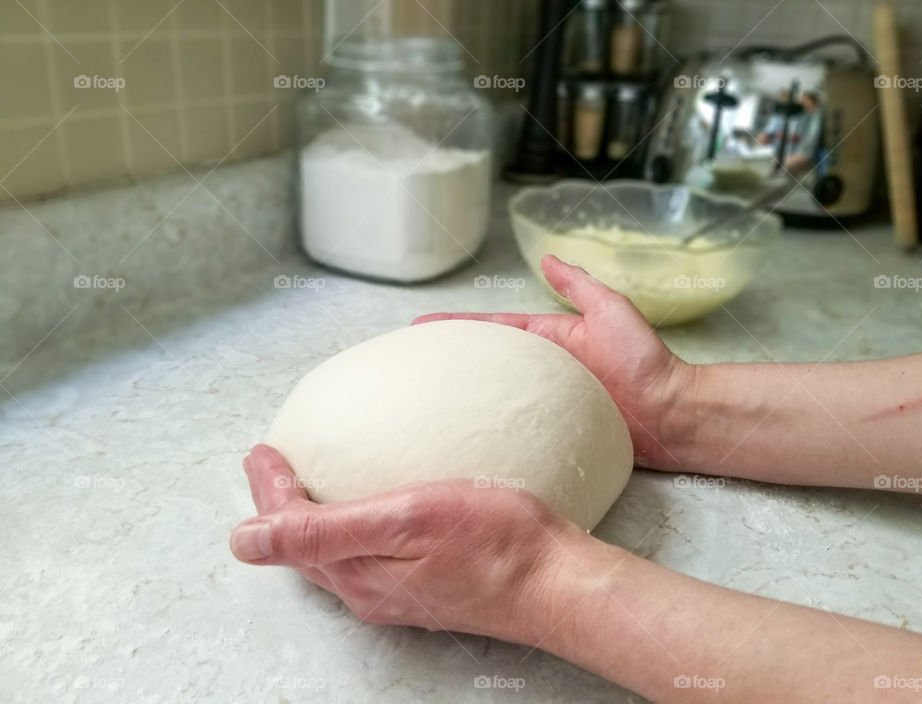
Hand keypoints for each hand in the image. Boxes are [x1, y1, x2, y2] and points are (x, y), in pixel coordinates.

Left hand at [230, 444, 590, 640]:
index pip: (289, 529)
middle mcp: (369, 589)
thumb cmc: (491, 541)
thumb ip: (321, 532)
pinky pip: (366, 555)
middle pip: (305, 545)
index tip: (260, 452)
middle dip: (280, 507)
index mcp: (355, 573)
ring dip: (310, 518)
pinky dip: (347, 527)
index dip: (268, 490)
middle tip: (272, 468)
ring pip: (334, 553)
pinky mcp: (425, 584)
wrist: (554, 580)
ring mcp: (397, 591)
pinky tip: (366, 511)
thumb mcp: (401, 522)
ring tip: (306, 486)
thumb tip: (246, 541)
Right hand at [414, 255, 694, 467]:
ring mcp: (546, 403)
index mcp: (552, 340)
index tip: (421, 328)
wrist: (672, 414)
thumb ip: (578, 286)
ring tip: (421, 401)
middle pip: (488, 364)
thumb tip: (548, 257)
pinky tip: (463, 436)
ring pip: (496, 399)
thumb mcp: (610, 310)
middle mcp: (544, 371)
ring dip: (462, 398)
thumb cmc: (645, 361)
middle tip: (409, 366)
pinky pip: (515, 430)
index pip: (495, 329)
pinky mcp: (553, 433)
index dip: (459, 327)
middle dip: (449, 362)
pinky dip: (490, 430)